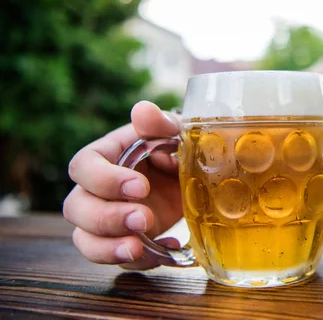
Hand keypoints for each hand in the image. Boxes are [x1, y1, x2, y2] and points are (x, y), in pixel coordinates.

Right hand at [63, 101, 182, 269]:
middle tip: (144, 219)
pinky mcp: (125, 240)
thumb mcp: (175, 132)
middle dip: (106, 218)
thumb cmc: (177, 147)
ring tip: (138, 249)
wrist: (196, 176)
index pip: (84, 167)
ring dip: (108, 248)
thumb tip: (143, 111)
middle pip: (76, 208)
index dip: (105, 180)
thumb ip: (159, 124)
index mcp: (105, 156)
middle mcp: (98, 190)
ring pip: (85, 240)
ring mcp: (108, 219)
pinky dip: (140, 260)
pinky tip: (168, 248)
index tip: (140, 187)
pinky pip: (117, 258)